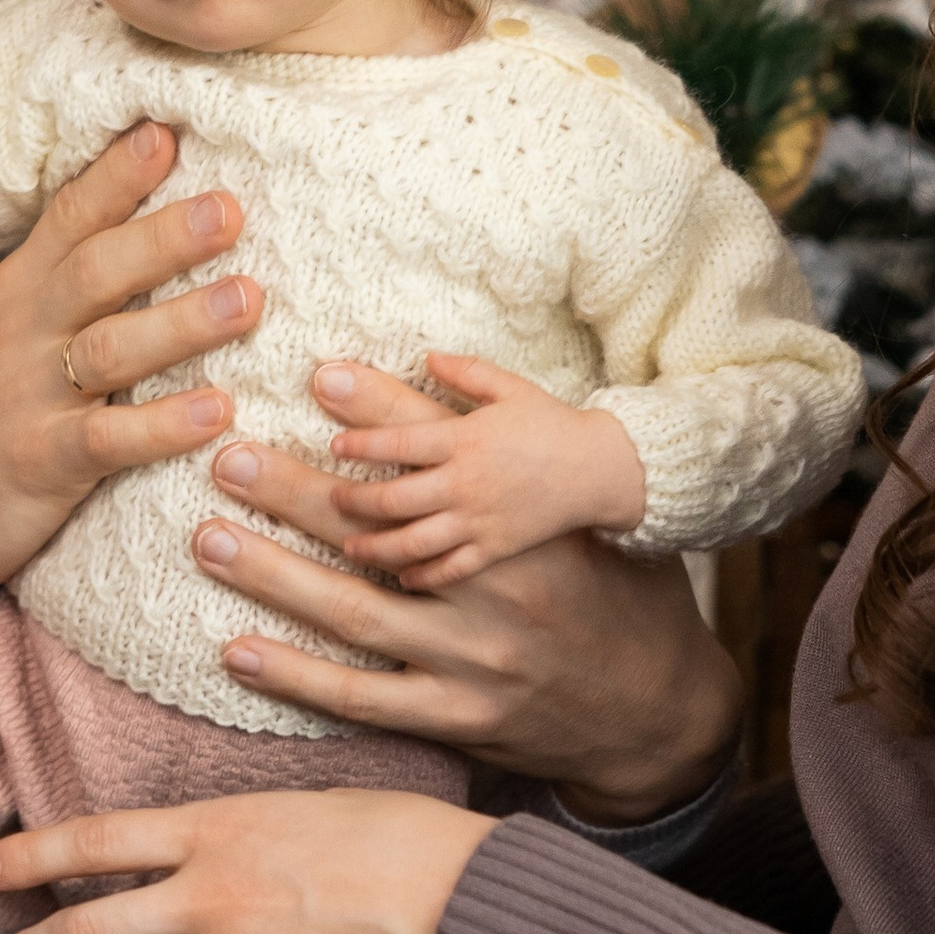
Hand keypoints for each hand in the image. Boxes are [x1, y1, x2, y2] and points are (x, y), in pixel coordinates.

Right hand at [0, 124, 265, 593]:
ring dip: (181, 322)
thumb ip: (76, 277)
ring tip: (248, 299)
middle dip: (164, 238)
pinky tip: (216, 412)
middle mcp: (25, 330)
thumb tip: (168, 223)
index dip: (118, 175)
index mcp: (23, 288)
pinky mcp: (41, 461)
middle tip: (230, 210)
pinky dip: (162, 425)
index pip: (72, 217)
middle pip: (96, 271)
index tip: (169, 131)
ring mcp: (30, 394)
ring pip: (109, 348)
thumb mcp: (14, 326)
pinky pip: (107, 439)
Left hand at [191, 366, 742, 826]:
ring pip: (357, 614)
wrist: (661, 711)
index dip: (375, 414)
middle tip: (226, 457)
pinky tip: (238, 650)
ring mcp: (475, 661)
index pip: (439, 459)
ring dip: (275, 577)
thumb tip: (435, 354)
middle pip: (378, 532)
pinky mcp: (460, 718)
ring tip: (209, 539)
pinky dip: (299, 677)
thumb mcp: (583, 510)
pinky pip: (365, 698)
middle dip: (294, 492)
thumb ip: (516, 441)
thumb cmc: (621, 593)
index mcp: (528, 529)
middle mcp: (498, 592)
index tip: (310, 376)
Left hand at [324, 352, 646, 590]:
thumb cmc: (553, 425)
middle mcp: (466, 482)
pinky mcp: (496, 549)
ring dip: (375, 546)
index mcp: (465, 439)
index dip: (359, 444)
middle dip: (354, 501)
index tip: (334, 447)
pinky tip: (400, 577)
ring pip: (412, 541)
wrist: (603, 470)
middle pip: (393, 498)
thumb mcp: (512, 388)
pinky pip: (450, 569)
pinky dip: (421, 575)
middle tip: (331, 499)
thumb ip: (466, 373)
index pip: (397, 441)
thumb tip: (426, 355)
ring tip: (349, 545)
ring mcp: (480, 521)